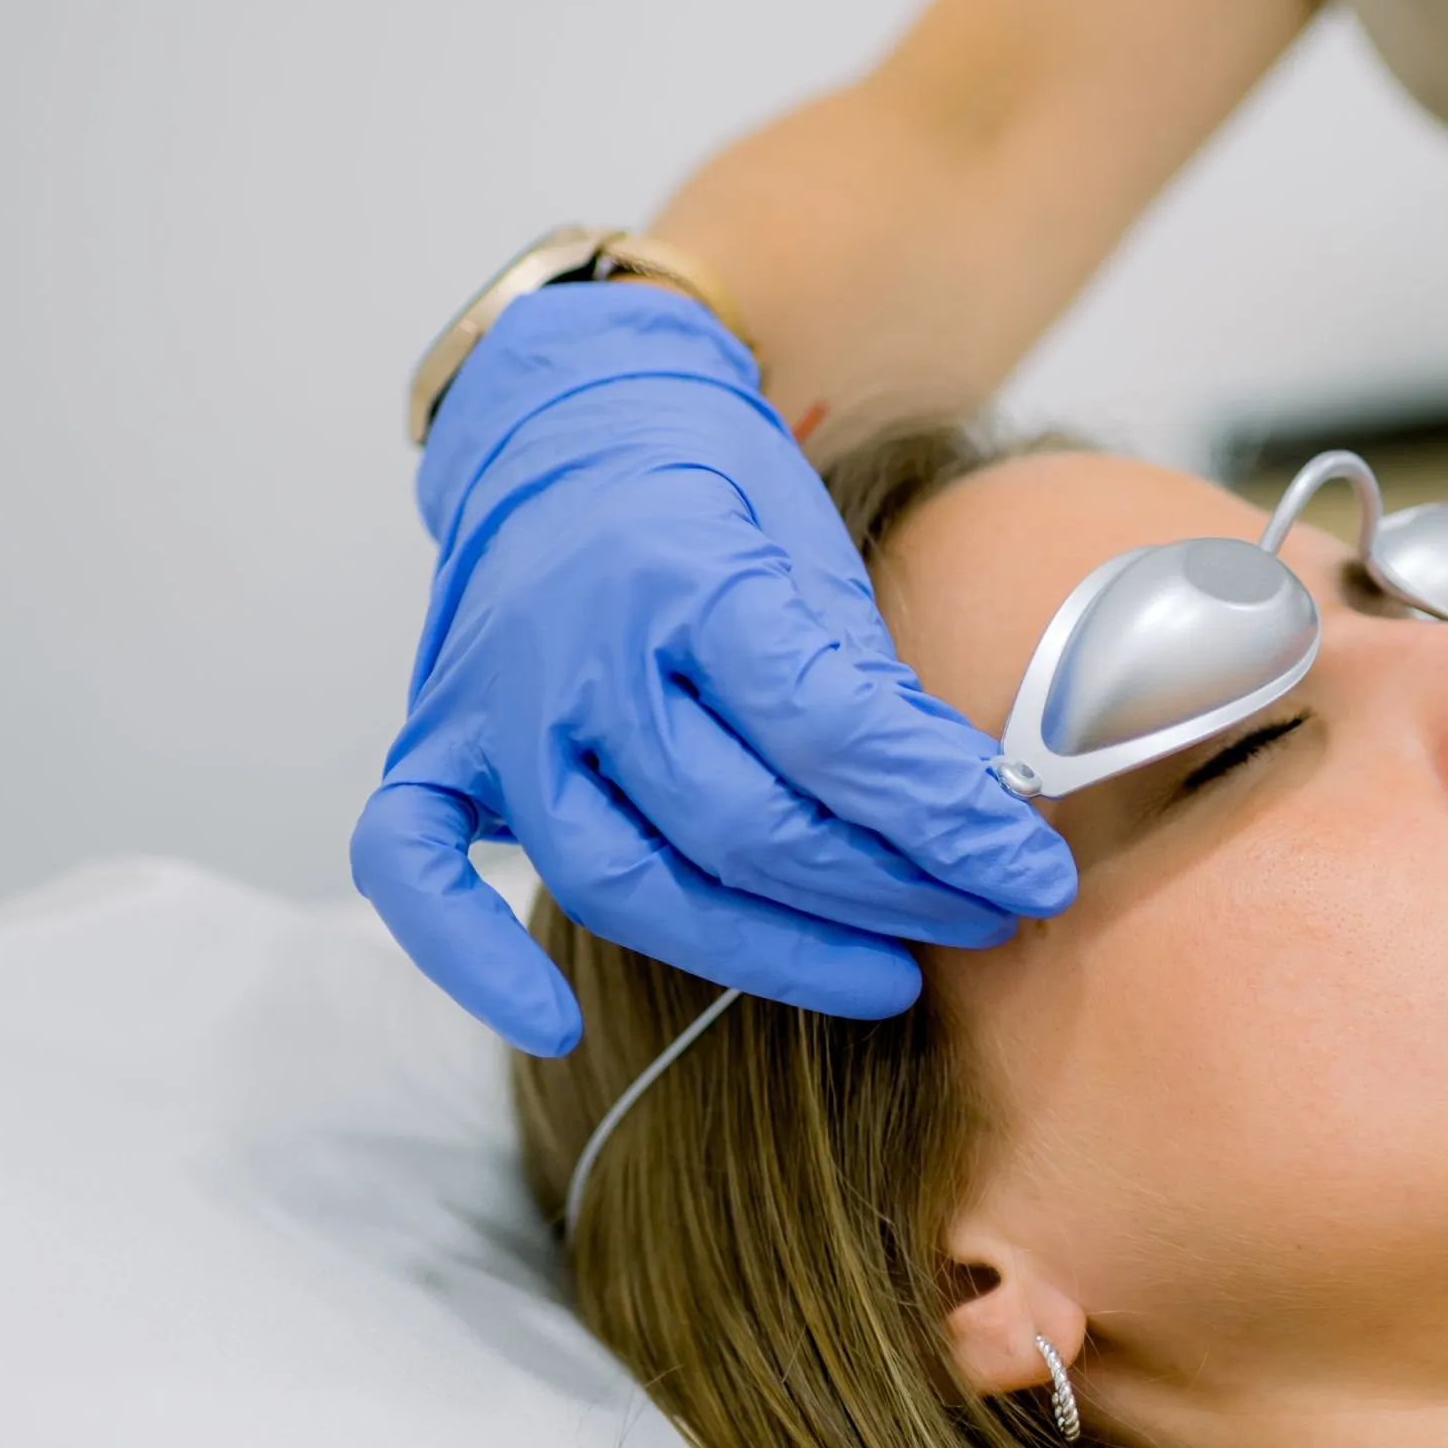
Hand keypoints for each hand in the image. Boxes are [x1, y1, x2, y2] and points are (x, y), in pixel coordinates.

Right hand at [352, 284, 1073, 1055]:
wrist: (567, 417)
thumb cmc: (712, 495)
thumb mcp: (820, 557)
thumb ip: (877, 694)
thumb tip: (979, 820)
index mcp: (691, 579)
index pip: (835, 735)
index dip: (946, 820)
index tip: (1033, 875)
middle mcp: (581, 653)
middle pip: (739, 825)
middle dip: (883, 892)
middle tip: (983, 922)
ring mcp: (497, 708)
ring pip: (618, 878)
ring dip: (759, 949)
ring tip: (883, 979)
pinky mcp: (435, 747)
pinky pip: (414, 868)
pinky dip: (469, 958)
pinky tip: (554, 1030)